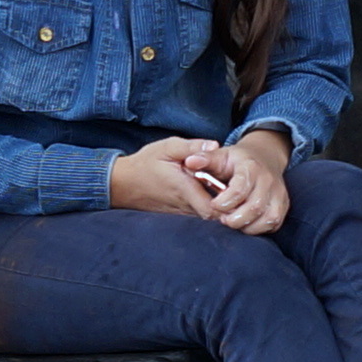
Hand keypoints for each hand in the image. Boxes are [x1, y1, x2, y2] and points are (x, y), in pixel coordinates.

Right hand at [104, 139, 236, 220]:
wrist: (123, 184)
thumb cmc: (145, 163)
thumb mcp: (167, 147)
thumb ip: (191, 146)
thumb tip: (215, 145)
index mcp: (185, 189)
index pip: (215, 209)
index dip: (230, 204)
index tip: (238, 190)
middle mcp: (186, 205)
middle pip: (216, 215)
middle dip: (229, 206)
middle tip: (238, 190)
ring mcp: (182, 213)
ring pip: (208, 216)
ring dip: (220, 206)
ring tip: (228, 191)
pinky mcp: (179, 214)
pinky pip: (199, 215)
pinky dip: (209, 207)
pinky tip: (213, 194)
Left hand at [202, 129, 295, 235]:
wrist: (264, 158)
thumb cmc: (236, 161)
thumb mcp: (220, 155)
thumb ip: (205, 159)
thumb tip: (190, 161)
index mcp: (251, 167)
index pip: (239, 190)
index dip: (224, 202)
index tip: (213, 205)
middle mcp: (269, 180)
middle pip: (254, 207)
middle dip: (234, 218)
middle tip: (222, 219)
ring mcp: (279, 194)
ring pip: (268, 219)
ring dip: (247, 226)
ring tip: (233, 222)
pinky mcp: (283, 206)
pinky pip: (273, 224)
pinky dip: (258, 229)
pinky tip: (245, 224)